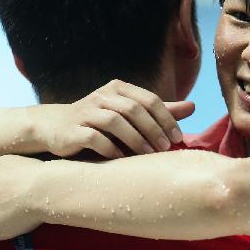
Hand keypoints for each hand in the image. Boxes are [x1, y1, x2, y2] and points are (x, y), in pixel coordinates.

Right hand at [31, 79, 194, 157]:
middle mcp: (102, 96)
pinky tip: (123, 160)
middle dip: (153, 129)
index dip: (166, 118)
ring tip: (149, 155)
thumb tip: (193, 106)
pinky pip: (95, 138)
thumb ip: (158, 111)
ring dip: (136, 139)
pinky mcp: (73, 130)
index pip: (149, 99)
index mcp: (119, 89)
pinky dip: (111, 149)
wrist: (56, 128)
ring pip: (115, 121)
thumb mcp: (129, 114)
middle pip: (134, 109)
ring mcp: (86, 112)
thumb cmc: (100, 123)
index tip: (178, 138)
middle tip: (167, 149)